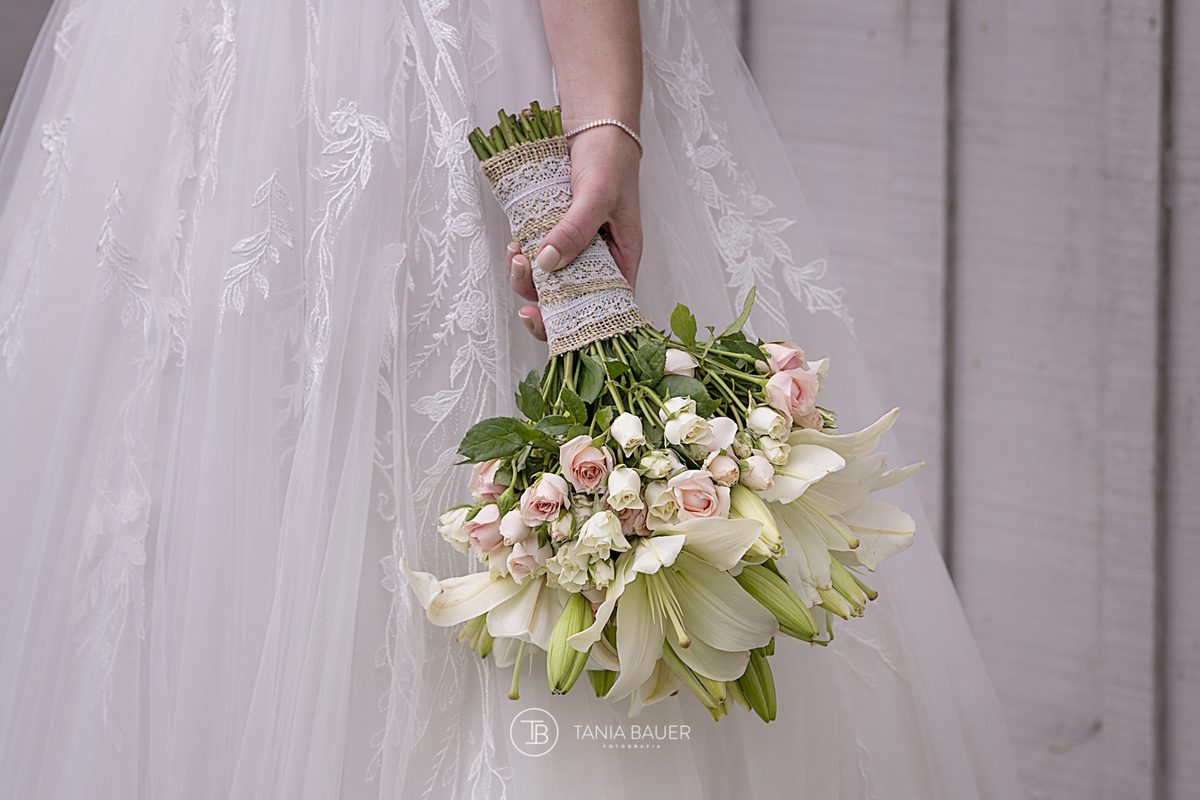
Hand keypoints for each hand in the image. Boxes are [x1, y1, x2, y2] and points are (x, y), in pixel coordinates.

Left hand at [506, 124, 642, 340]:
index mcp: (620, 260)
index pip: (603, 307)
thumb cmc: (609, 158)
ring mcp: (574, 248)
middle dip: (541, 299)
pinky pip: (536, 257)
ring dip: (526, 276)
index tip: (545, 319)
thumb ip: (574, 229)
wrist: (593, 124)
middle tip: (524, 284)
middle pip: (569, 300)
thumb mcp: (597, 194)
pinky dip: (522, 256)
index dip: (574, 322)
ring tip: (517, 255)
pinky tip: (516, 243)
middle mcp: (597, 259)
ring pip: (547, 281)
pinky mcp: (553, 234)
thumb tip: (547, 263)